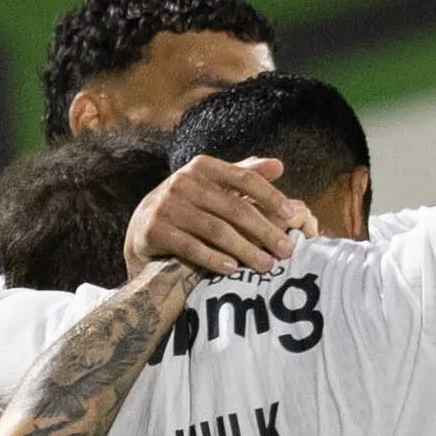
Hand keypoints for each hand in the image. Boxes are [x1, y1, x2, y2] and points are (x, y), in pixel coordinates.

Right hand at [124, 156, 307, 277]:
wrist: (143, 229)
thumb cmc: (191, 207)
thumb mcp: (215, 187)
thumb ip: (245, 175)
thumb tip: (279, 165)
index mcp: (203, 167)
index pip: (245, 178)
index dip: (271, 196)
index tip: (292, 216)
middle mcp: (183, 182)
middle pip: (235, 207)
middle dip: (264, 231)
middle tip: (286, 251)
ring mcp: (167, 205)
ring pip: (216, 229)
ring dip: (245, 249)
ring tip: (266, 265)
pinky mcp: (154, 230)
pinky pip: (190, 246)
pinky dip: (213, 258)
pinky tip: (233, 269)